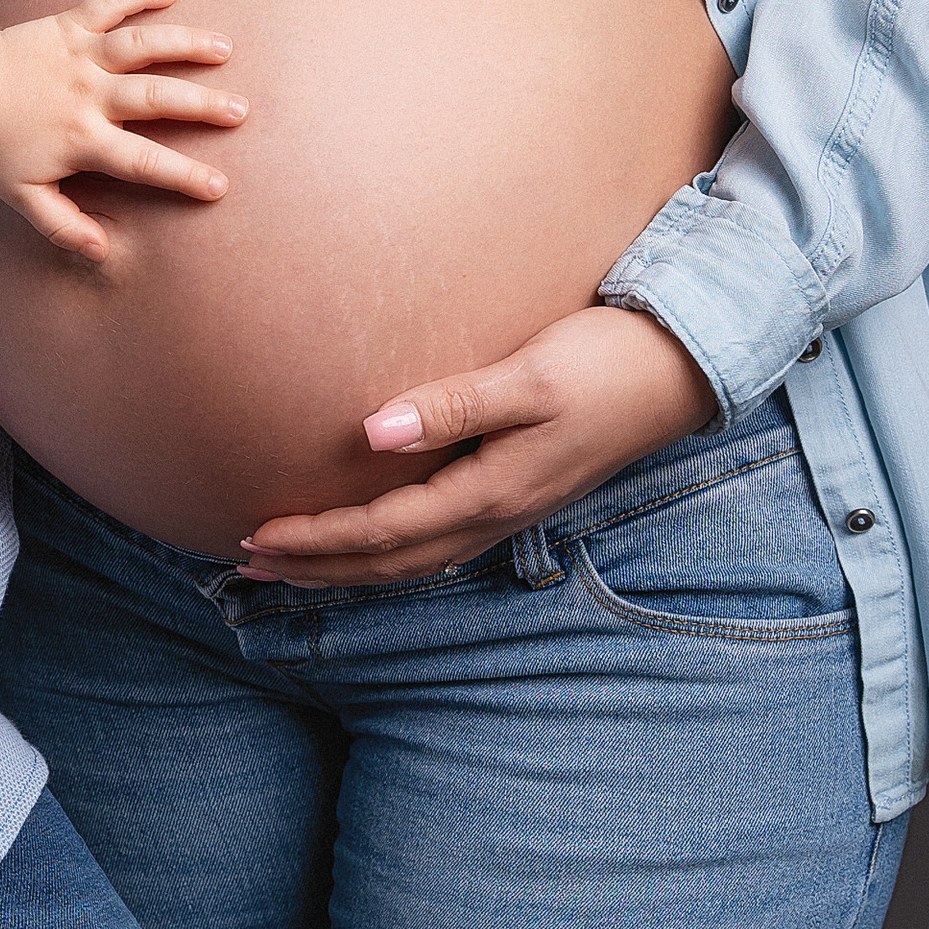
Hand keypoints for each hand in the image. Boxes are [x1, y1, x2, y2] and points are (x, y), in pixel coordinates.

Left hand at [0, 0, 241, 255]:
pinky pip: (109, 3)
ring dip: (184, 43)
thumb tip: (102, 250)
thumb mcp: (21, 194)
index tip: (219, 186)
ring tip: (223, 48)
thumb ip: (62, 224)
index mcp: (82, 139)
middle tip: (240, 111)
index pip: (142, 163)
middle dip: (202, 105)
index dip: (182, 176)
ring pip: (141, 45)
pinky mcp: (69, 24)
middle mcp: (88, 95)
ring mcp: (80, 55)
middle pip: (155, 98)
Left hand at [239, 305, 715, 586]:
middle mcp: (499, 513)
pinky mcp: (521, 492)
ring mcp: (512, 509)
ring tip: (291, 563)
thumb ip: (451, 405)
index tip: (255, 535)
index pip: (383, 531)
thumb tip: (370, 432)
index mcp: (493, 490)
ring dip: (349, 566)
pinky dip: (392, 551)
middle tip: (245, 564)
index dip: (316, 540)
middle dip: (318, 567)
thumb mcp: (526, 378)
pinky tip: (372, 542)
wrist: (682, 365)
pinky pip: (440, 542)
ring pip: (414, 558)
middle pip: (391, 560)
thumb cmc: (604, 361)